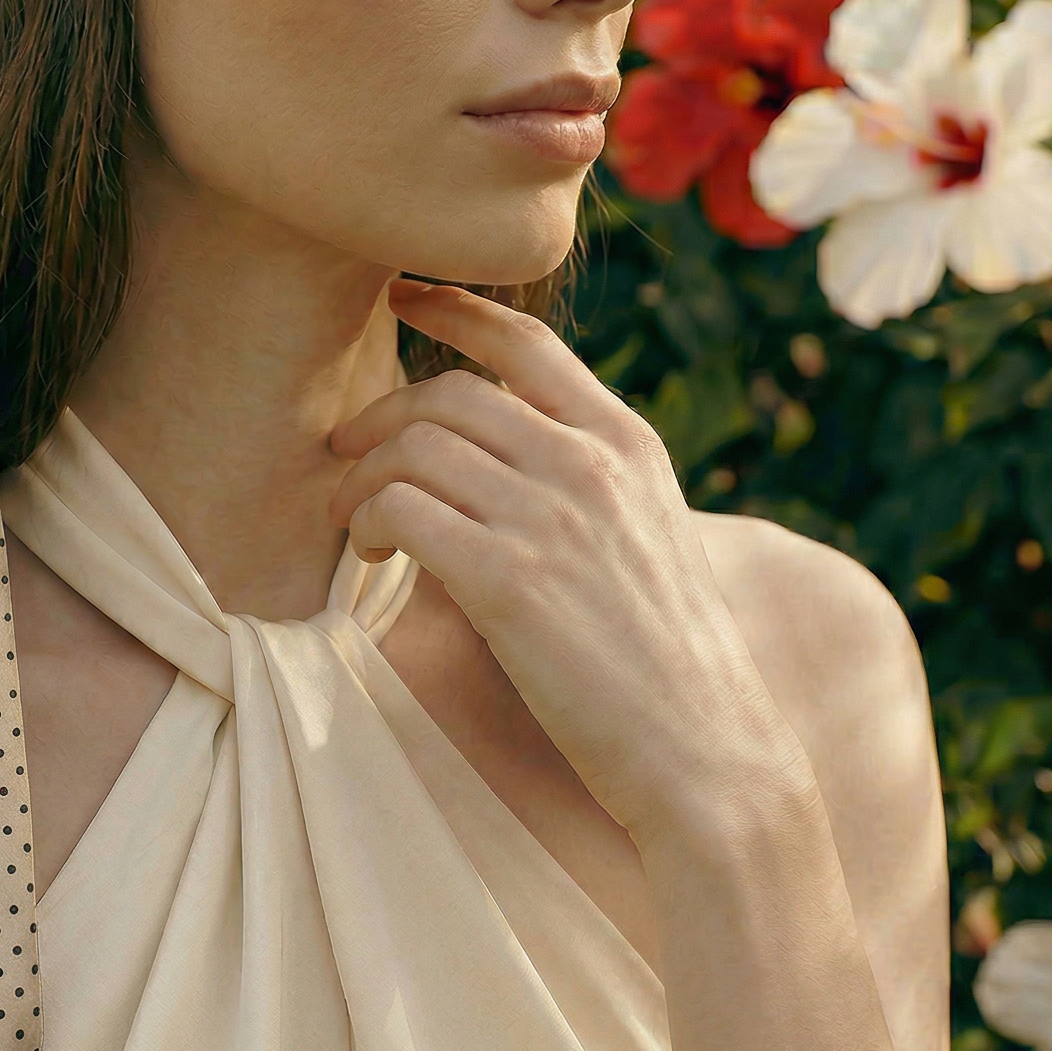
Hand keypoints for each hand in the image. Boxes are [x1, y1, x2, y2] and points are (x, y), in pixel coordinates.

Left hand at [327, 280, 815, 848]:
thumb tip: (486, 468)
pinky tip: (373, 556)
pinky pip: (403, 510)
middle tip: (343, 453)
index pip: (526, 342)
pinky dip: (369, 522)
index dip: (454, 307)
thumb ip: (579, 488)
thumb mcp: (642, 540)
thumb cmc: (664, 667)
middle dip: (381, 415)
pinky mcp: (511, 580)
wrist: (708, 755)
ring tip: (356, 522)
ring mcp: (553, 518)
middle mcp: (591, 464)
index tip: (403, 295)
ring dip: (362, 478)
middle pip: (450, 391)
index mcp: (627, 445)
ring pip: (416, 445)